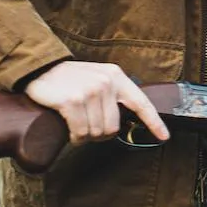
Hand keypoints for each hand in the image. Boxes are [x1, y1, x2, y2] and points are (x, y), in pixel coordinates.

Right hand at [24, 61, 169, 144]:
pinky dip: (74, 136)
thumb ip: (113, 94)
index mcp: (116, 76)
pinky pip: (80, 133)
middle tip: (87, 124)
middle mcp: (106, 82)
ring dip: (84, 135)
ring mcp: (90, 91)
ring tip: (76, 122)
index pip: (141, 103)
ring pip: (96, 133)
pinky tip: (69, 129)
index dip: (154, 122)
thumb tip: (125, 122)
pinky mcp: (72, 101)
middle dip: (99, 134)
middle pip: (113, 128)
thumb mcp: (98, 78)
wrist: (41, 69)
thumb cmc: (71, 80)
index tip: (164, 136)